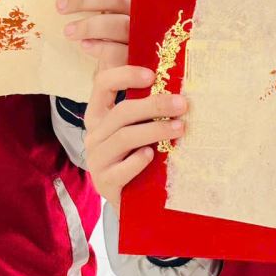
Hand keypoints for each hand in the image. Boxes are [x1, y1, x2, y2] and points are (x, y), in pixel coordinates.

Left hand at [59, 0, 129, 70]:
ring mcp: (138, 36)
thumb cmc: (98, 39)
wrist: (110, 74)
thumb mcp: (93, 16)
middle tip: (60, 6)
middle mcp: (136, 12)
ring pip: (121, 24)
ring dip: (91, 25)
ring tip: (68, 31)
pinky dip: (102, 48)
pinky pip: (121, 52)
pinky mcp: (135, 60)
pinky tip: (85, 46)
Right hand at [84, 63, 187, 201]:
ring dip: (155, 130)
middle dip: (153, 105)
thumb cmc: (137, 155)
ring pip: (124, 137)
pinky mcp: (105, 182)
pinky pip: (122, 169)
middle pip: (121, 112)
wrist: (132, 200)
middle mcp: (94, 134)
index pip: (102, 84)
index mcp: (99, 114)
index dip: (125, 75)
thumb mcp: (136, 128)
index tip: (152, 75)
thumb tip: (176, 86)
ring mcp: (97, 159)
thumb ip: (145, 109)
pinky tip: (152, 156)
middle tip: (181, 104)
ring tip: (179, 128)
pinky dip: (139, 160)